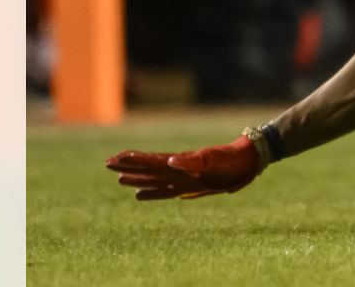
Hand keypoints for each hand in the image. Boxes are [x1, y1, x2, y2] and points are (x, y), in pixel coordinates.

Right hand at [106, 135, 261, 199]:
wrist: (247, 160)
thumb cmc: (230, 158)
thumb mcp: (213, 159)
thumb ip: (193, 161)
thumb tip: (170, 161)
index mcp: (180, 162)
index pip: (151, 161)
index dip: (134, 160)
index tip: (115, 158)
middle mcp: (178, 169)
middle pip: (148, 168)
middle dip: (129, 167)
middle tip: (107, 164)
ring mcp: (183, 177)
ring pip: (154, 179)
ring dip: (137, 179)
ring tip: (119, 179)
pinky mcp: (191, 186)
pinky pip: (166, 190)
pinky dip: (153, 192)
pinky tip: (141, 195)